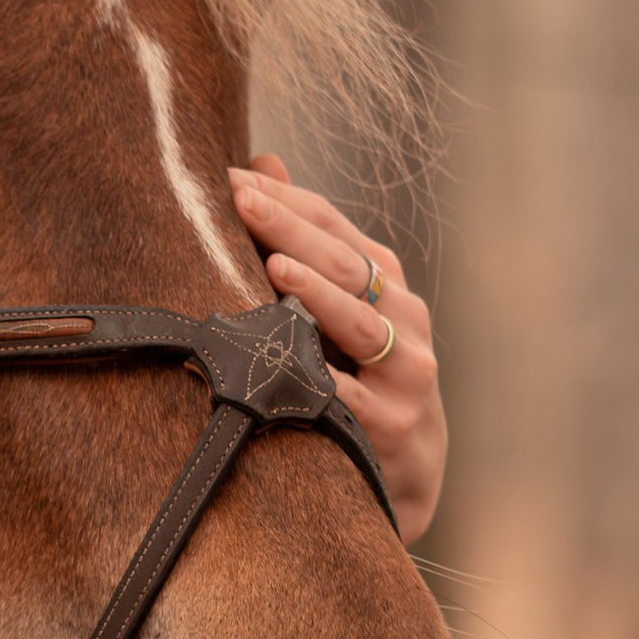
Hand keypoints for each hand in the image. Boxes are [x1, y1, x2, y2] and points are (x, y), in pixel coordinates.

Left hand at [228, 156, 444, 543]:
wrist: (405, 475)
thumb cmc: (360, 378)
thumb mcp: (340, 310)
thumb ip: (304, 241)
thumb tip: (262, 163)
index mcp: (384, 284)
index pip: (334, 226)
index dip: (286, 200)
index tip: (232, 178)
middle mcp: (404, 319)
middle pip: (345, 265)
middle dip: (291, 230)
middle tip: (242, 200)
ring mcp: (405, 372)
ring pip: (359, 325)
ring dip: (317, 295)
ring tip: (276, 269)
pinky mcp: (394, 425)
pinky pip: (353, 400)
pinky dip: (323, 382)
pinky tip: (289, 364)